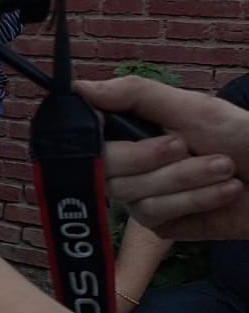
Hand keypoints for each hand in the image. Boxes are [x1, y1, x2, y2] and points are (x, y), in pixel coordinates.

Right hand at [76, 76, 248, 240]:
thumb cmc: (243, 137)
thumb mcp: (191, 107)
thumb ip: (134, 95)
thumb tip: (79, 87)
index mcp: (132, 131)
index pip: (87, 133)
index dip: (94, 135)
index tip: (113, 129)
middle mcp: (129, 165)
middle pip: (106, 166)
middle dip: (151, 158)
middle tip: (185, 145)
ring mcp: (141, 196)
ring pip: (133, 192)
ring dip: (186, 178)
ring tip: (225, 168)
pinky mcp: (160, 225)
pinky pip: (155, 214)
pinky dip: (195, 199)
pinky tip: (225, 191)